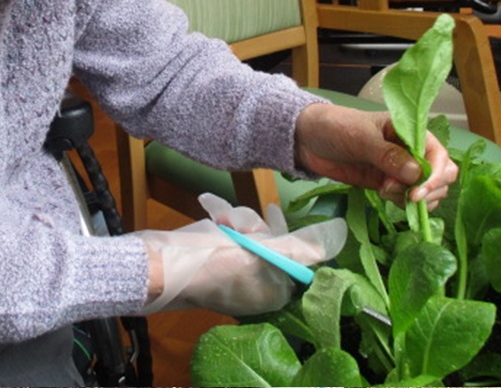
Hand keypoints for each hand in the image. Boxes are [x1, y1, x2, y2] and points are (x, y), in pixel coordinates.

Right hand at [137, 193, 345, 315]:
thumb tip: (340, 235)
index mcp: (275, 292)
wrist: (160, 263)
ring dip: (238, 218)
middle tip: (241, 227)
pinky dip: (221, 215)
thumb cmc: (212, 266)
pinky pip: (232, 224)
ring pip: (253, 226)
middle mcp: (259, 281)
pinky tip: (209, 209)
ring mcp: (236, 265)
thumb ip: (303, 244)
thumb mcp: (262, 254)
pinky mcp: (218, 248)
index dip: (290, 237)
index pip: (300, 260)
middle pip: (276, 239)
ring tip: (221, 223)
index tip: (277, 219)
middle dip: (257, 226)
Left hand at [294, 102, 457, 208]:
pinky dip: (403, 203)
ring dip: (413, 198)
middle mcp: (412, 150)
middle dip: (427, 189)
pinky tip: (383, 195)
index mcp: (411, 131)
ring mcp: (401, 169)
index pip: (439, 155)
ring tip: (384, 190)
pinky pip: (409, 199)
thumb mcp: (361, 137)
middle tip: (401, 194)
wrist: (308, 139)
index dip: (435, 175)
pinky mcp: (389, 184)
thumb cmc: (336, 127)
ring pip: (429, 191)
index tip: (417, 191)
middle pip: (442, 176)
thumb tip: (416, 174)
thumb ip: (387, 155)